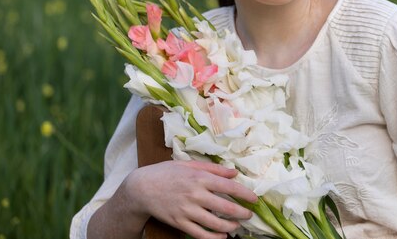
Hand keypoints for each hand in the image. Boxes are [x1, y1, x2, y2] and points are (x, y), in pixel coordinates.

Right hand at [125, 160, 257, 238]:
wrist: (141, 188)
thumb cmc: (166, 173)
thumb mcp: (189, 165)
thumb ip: (213, 169)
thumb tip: (234, 172)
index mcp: (200, 177)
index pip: (229, 187)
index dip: (244, 194)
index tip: (254, 199)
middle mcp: (195, 194)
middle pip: (225, 207)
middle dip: (241, 213)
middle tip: (249, 215)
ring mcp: (187, 210)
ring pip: (214, 223)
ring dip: (230, 227)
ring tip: (237, 226)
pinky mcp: (179, 222)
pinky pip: (199, 234)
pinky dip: (213, 237)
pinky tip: (222, 237)